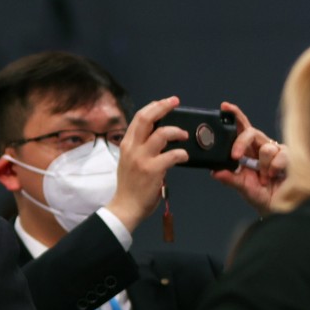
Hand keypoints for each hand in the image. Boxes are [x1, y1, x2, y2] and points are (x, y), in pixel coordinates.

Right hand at [105, 96, 188, 231]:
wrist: (126, 207)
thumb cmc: (130, 186)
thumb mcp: (129, 161)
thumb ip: (140, 148)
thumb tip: (158, 135)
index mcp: (126, 144)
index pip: (139, 117)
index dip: (154, 106)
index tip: (166, 102)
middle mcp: (132, 148)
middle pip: (147, 118)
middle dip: (163, 106)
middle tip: (175, 102)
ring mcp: (142, 158)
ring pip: (162, 133)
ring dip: (177, 131)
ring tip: (184, 136)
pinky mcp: (153, 170)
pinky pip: (172, 155)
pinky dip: (182, 153)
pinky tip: (184, 156)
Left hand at [212, 102, 286, 214]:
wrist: (278, 205)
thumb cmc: (259, 194)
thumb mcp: (242, 187)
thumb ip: (230, 179)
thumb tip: (215, 172)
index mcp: (246, 150)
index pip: (239, 129)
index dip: (234, 116)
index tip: (224, 107)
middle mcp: (259, 147)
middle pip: (250, 132)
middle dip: (241, 143)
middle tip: (236, 157)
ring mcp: (274, 150)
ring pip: (265, 148)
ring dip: (263, 167)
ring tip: (264, 178)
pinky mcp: (288, 155)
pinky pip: (280, 155)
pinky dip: (275, 168)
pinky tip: (275, 175)